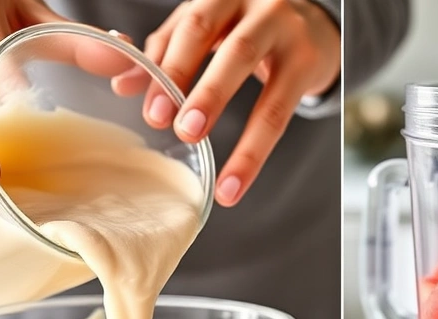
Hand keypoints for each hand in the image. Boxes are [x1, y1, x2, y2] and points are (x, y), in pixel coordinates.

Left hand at [123, 0, 340, 206]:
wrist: (314, 26)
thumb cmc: (248, 28)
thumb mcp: (207, 32)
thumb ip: (167, 53)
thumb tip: (123, 87)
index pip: (193, 27)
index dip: (171, 68)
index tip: (152, 111)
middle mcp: (258, 7)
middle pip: (230, 47)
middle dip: (202, 90)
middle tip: (180, 129)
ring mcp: (286, 32)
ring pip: (256, 75)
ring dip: (228, 117)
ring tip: (203, 153)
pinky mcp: (307, 63)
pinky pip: (279, 113)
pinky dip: (254, 153)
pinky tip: (235, 183)